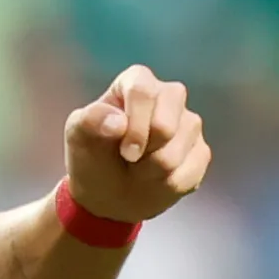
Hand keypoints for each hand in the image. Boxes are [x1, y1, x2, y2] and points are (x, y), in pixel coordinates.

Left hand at [64, 64, 209, 227]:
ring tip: (138, 169)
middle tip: (129, 160)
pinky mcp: (200, 151)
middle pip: (166, 125)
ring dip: (151, 172)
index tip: (124, 152)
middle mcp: (169, 97)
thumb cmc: (92, 157)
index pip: (143, 90)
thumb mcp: (78, 136)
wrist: (108, 196)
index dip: (134, 125)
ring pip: (177, 152)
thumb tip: (118, 122)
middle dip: (144, 152)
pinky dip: (167, 185)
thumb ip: (89, 120)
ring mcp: (189, 123)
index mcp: (137, 82)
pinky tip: (155, 180)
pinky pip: (191, 171)